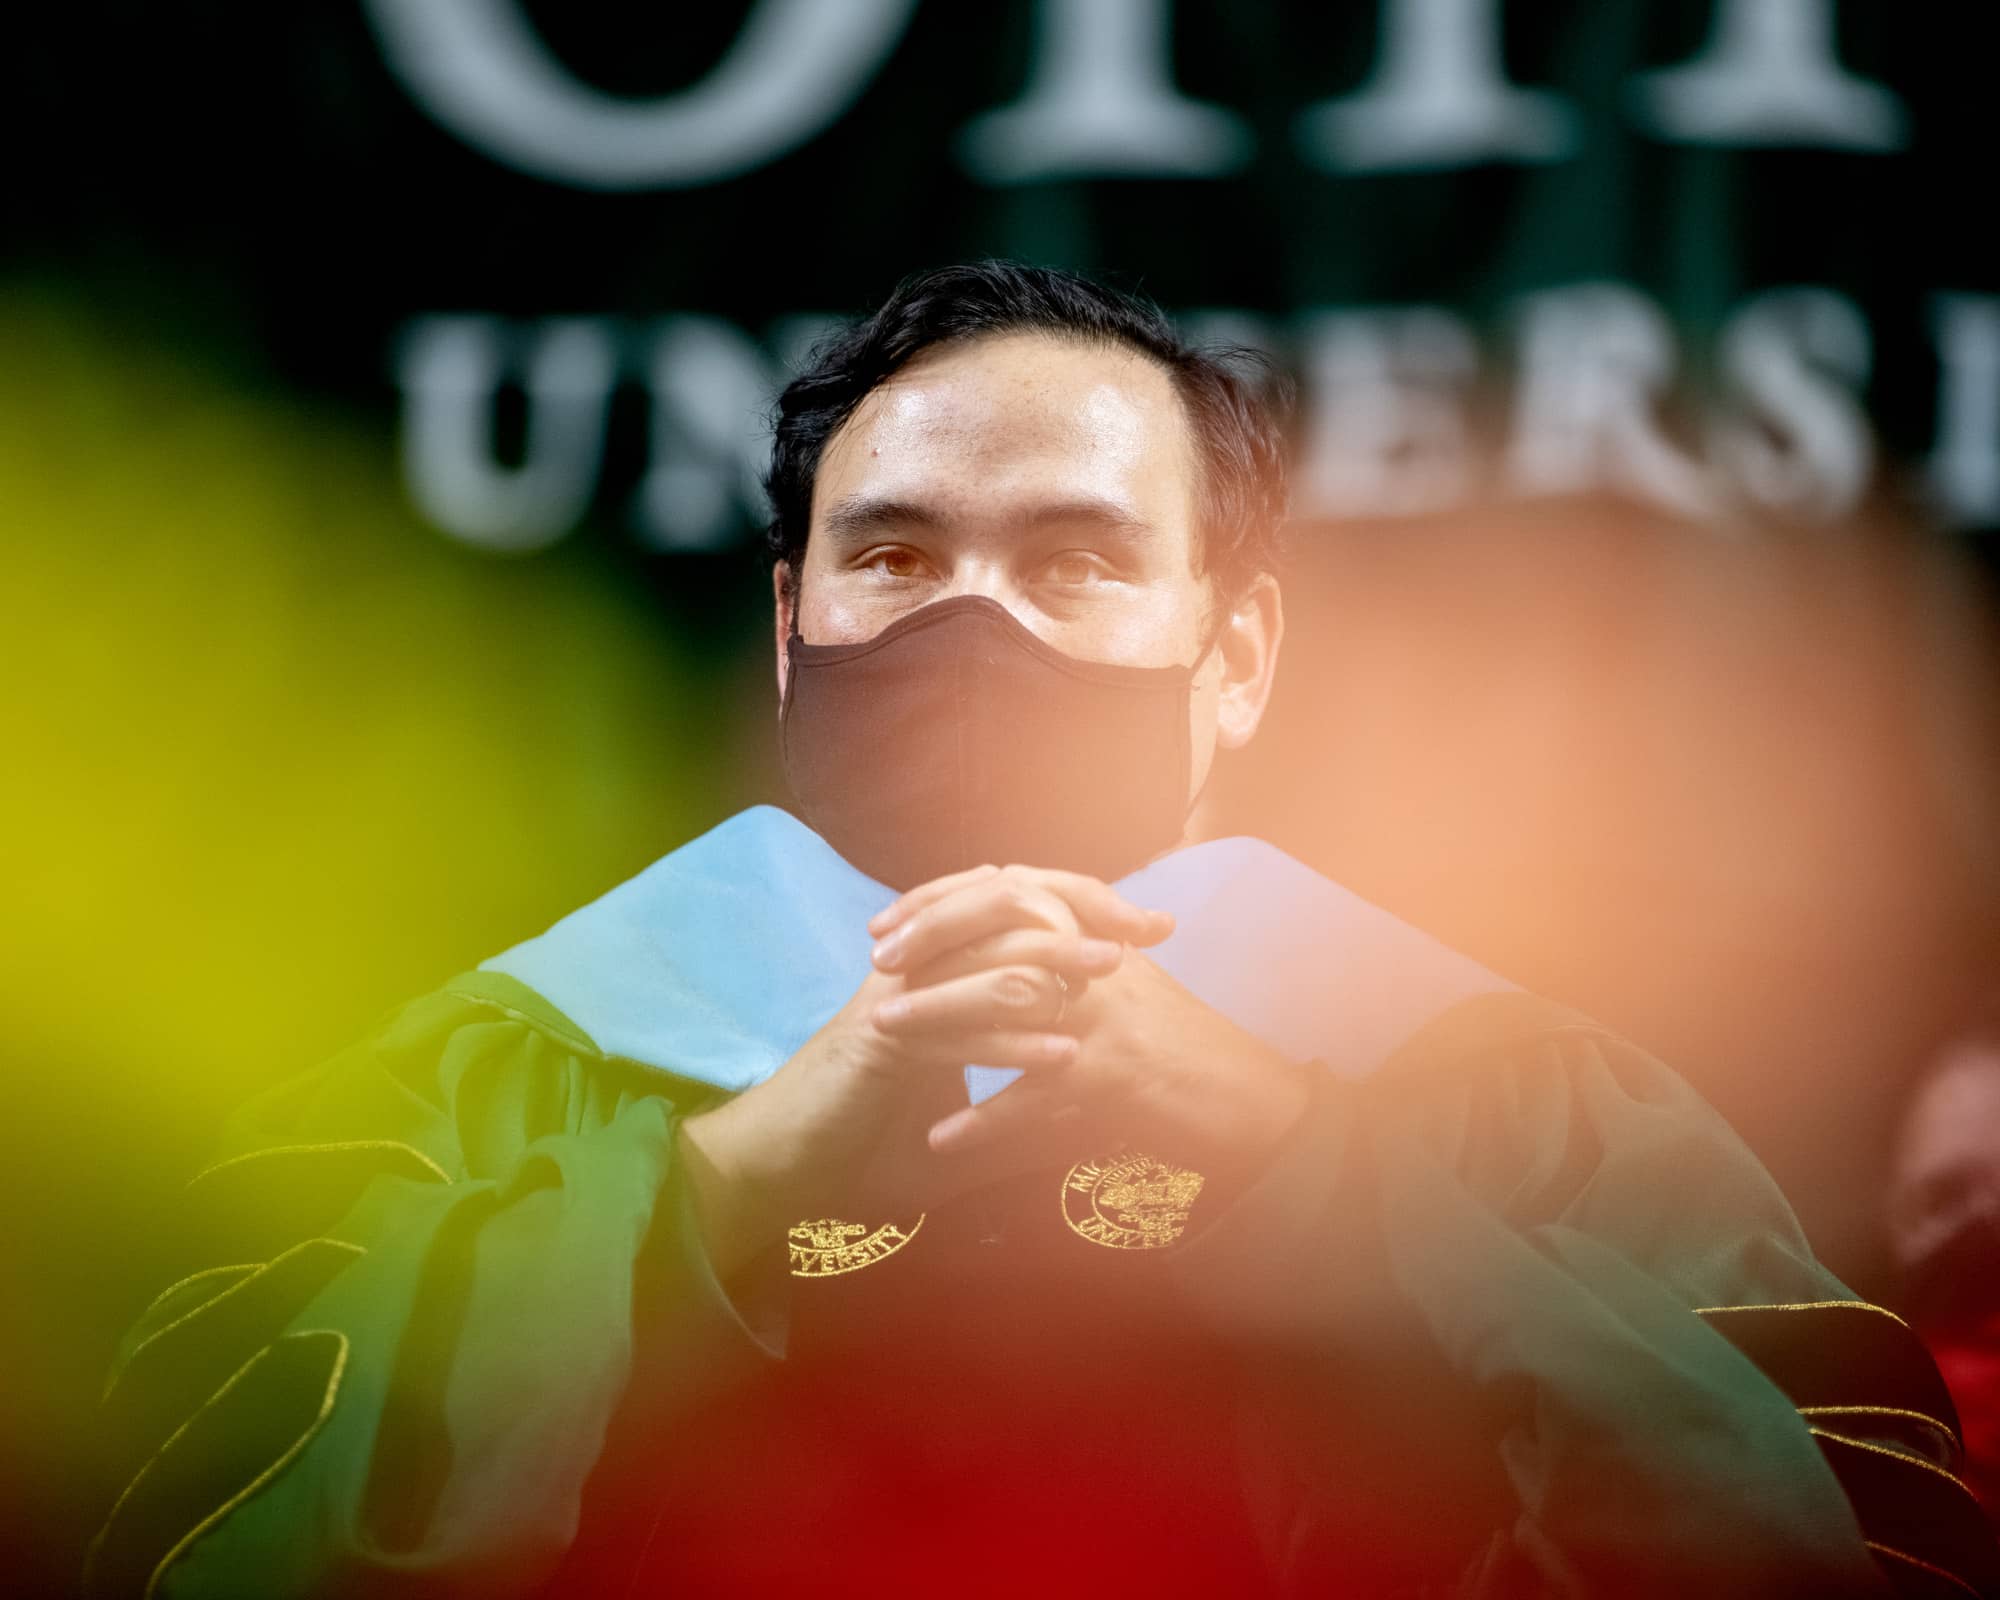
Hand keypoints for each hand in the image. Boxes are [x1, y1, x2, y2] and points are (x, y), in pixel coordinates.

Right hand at [677, 864, 1170, 1277]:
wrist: (780, 1171)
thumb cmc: (860, 1151)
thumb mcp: (961, 1141)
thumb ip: (1019, 1125)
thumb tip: (1091, 1123)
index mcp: (940, 977)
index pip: (1019, 919)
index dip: (1085, 912)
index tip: (1151, 930)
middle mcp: (920, 972)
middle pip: (1007, 912)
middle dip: (1083, 914)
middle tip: (1146, 929)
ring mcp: (899, 999)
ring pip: (984, 959)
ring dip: (1053, 962)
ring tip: (1112, 971)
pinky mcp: (880, 1039)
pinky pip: (955, 1029)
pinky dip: (1011, 1041)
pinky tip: (1060, 1057)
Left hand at [877, 939, 1312, 1182]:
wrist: (1254, 1104)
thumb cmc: (1185, 1053)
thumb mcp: (1125, 990)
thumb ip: (1069, 964)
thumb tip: (998, 953)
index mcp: (1100, 938)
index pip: (1011, 891)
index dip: (944, 901)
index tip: (889, 923)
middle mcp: (1101, 963)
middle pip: (1004, 928)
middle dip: (932, 942)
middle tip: (876, 966)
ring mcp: (1108, 1015)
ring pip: (1009, 998)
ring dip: (939, 1016)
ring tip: (882, 1034)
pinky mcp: (1115, 1074)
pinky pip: (1036, 1093)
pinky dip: (986, 1116)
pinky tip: (942, 1135)